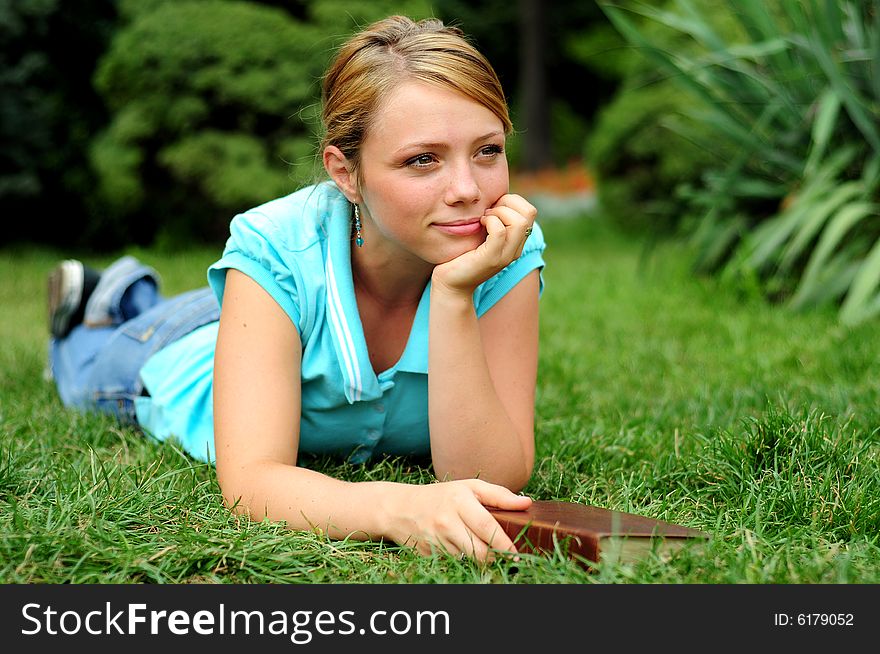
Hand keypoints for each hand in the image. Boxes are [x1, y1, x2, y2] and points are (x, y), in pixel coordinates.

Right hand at [382, 479, 531, 561]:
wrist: (401, 508)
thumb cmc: (442, 496)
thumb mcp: (469, 487)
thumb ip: (499, 495)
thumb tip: (527, 503)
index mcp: (459, 501)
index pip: (487, 527)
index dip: (504, 543)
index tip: (517, 553)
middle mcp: (446, 521)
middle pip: (479, 550)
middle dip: (495, 557)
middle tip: (506, 556)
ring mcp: (436, 539)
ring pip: (467, 558)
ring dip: (478, 558)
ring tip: (482, 547)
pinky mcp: (429, 553)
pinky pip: (454, 560)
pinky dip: (461, 557)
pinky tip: (459, 546)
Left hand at [432, 194, 536, 295]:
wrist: (451, 284)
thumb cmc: (462, 255)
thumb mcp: (482, 234)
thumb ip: (492, 219)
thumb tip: (493, 196)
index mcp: (516, 242)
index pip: (530, 211)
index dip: (512, 201)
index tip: (492, 207)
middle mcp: (515, 249)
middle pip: (529, 212)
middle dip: (508, 202)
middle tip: (489, 211)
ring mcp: (505, 255)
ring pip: (519, 221)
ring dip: (499, 212)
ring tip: (484, 218)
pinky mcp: (491, 259)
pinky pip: (500, 232)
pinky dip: (490, 221)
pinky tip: (479, 224)